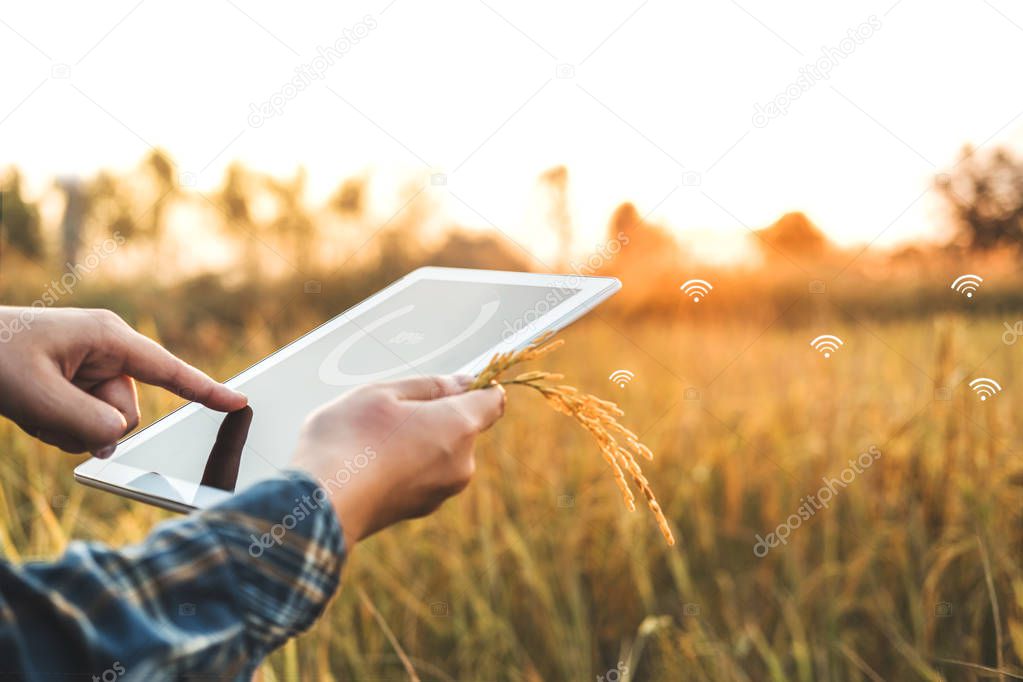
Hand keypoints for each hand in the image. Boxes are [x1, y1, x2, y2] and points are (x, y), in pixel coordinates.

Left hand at [0, 307, 246, 456]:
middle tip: (48, 413)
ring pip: (107, 425)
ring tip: (34, 408)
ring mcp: (93, 368)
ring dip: (69, 428)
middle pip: (128, 413)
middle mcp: (109, 351)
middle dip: (91, 424)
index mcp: (109, 337)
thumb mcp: (36, 395)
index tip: (241, 402)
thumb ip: (86, 422)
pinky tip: (33, 409)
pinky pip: (87, 424)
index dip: (206, 389)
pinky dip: (60, 426)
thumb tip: (115, 439)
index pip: (169, 370)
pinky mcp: (79, 384)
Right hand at [290, 375, 504, 546]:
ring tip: (370, 440)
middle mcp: (461, 463)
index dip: (477, 386)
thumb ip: (430, 385)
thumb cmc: (348, 441)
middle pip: (461, 426)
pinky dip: (403, 465)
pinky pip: (421, 474)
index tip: (451, 382)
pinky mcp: (420, 509)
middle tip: (388, 410)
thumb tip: (463, 382)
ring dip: (415, 440)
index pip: (493, 400)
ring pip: (438, 451)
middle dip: (433, 414)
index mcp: (458, 427)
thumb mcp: (383, 393)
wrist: (320, 506)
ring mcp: (441, 491)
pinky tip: (368, 463)